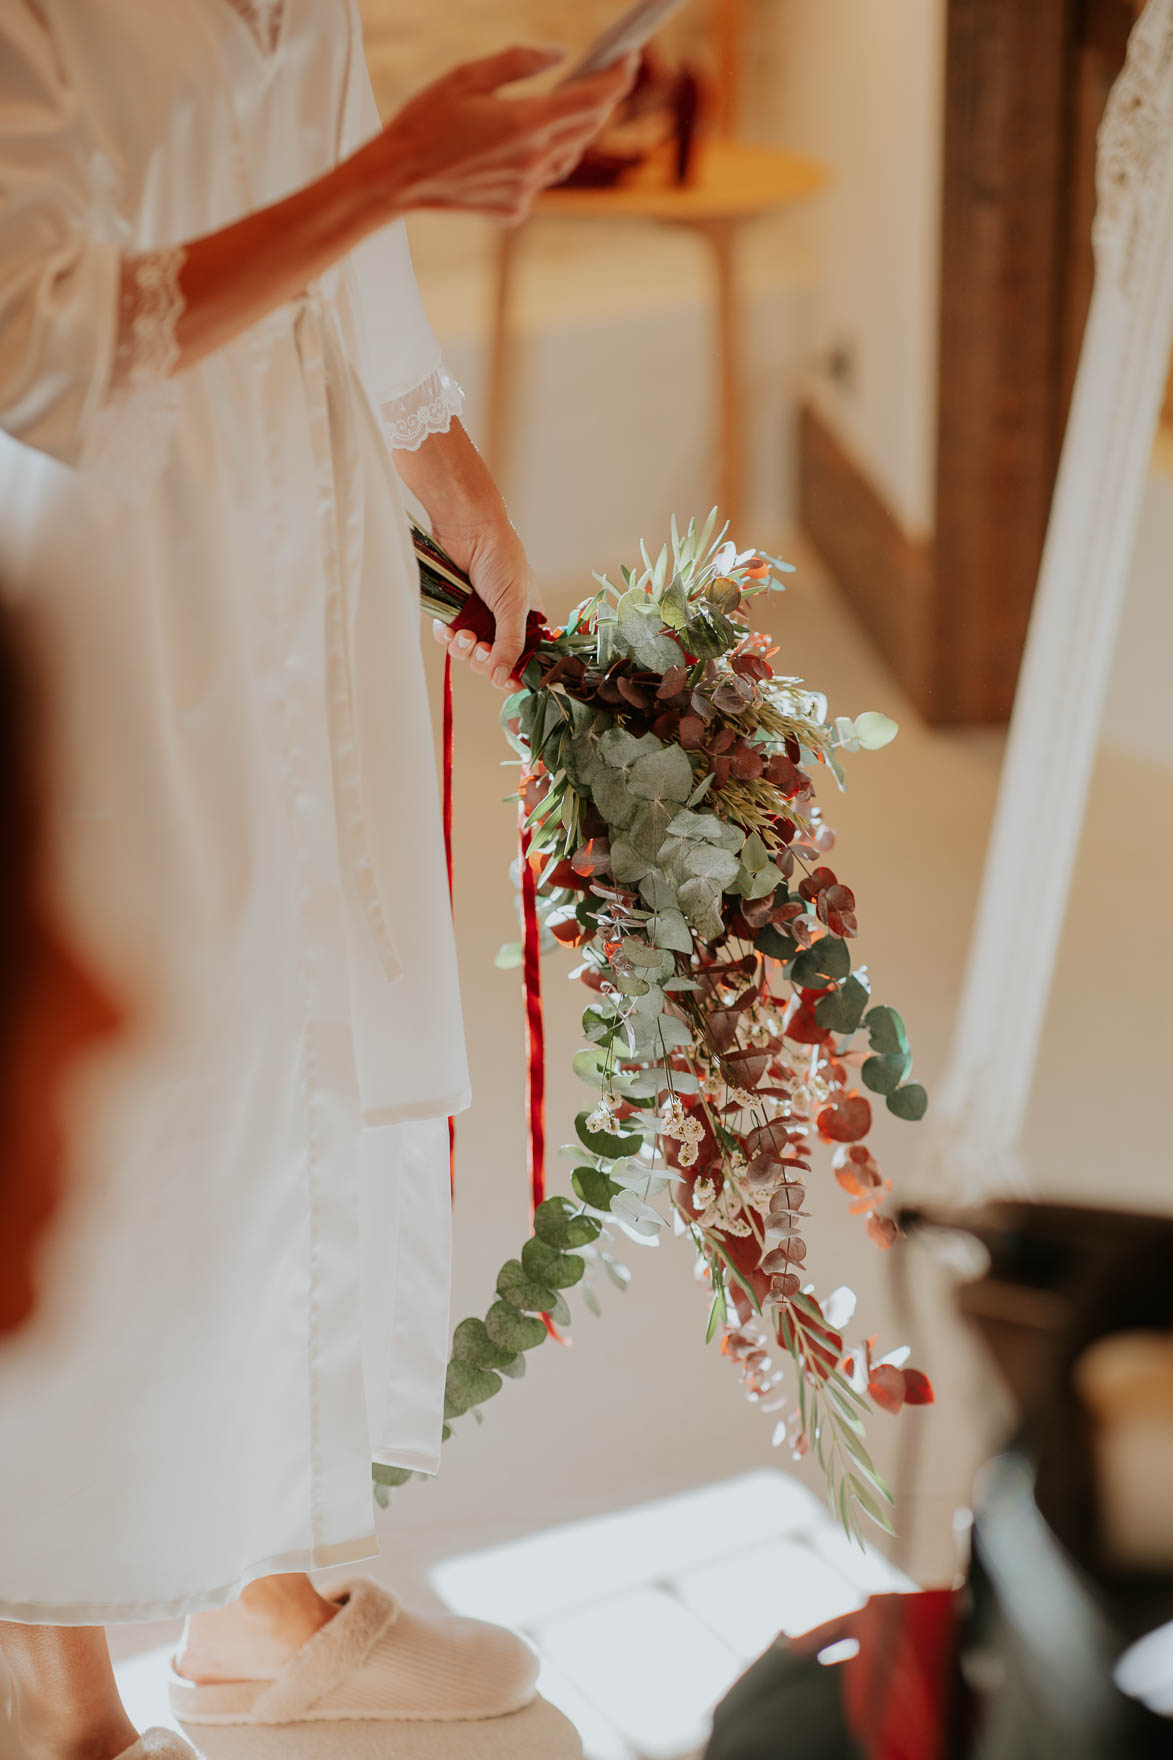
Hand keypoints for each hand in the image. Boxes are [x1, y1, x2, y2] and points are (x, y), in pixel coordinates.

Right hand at [366, 46, 637, 224]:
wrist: (397, 179)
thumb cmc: (426, 120)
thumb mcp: (468, 75)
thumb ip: (519, 62)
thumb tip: (560, 54)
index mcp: (526, 123)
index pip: (594, 98)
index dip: (619, 77)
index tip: (631, 59)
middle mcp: (534, 161)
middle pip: (589, 128)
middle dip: (601, 100)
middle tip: (603, 76)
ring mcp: (527, 190)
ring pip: (570, 156)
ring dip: (574, 131)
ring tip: (564, 108)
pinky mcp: (515, 208)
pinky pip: (543, 180)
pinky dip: (544, 160)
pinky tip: (523, 147)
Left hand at [430, 516, 544, 688]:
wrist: (467, 529)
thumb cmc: (501, 559)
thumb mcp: (514, 605)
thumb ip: (510, 644)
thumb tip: (501, 678)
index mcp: (527, 619)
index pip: (526, 657)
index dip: (516, 672)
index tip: (507, 683)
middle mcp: (502, 620)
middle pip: (493, 661)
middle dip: (484, 659)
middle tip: (481, 648)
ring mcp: (477, 616)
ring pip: (469, 652)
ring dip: (464, 649)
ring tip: (463, 634)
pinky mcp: (454, 610)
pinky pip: (448, 637)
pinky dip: (447, 637)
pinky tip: (449, 627)